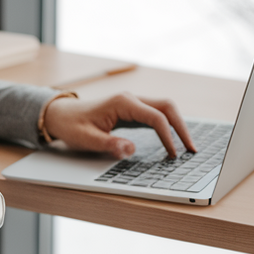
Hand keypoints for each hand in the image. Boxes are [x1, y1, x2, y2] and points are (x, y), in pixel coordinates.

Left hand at [42, 92, 196, 159]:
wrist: (62, 116)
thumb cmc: (73, 127)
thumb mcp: (87, 140)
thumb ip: (109, 145)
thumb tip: (131, 149)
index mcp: (123, 103)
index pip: (156, 117)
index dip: (168, 136)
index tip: (173, 154)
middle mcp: (132, 99)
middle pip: (167, 107)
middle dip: (181, 128)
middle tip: (192, 149)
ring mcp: (133, 104)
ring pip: (164, 109)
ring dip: (177, 126)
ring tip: (186, 147)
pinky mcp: (132, 111)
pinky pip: (156, 115)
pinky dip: (167, 126)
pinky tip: (172, 141)